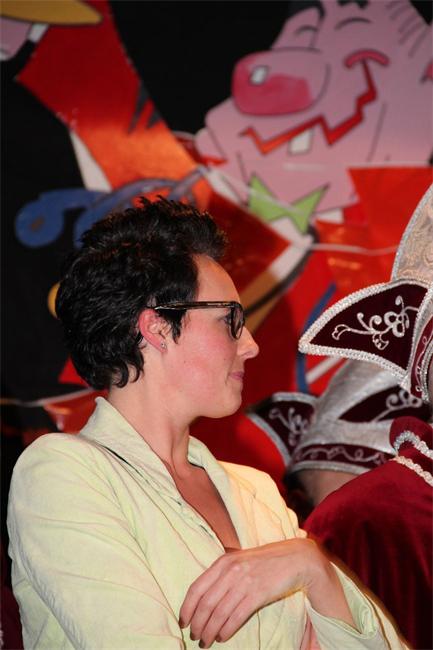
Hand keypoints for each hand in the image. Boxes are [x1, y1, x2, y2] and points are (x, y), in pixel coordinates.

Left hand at [179, 538, 326, 647]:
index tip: (183, 622)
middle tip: (195, 637)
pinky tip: (222, 637)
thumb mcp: (239, 561)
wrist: (294, 559)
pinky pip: (237, 616)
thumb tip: (202, 597)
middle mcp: (231, 571)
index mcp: (223, 562)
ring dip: (210, 631)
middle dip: (197, 624)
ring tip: (206, 641)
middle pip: (206, 603)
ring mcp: (244, 581)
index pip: (196, 588)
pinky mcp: (258, 593)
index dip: (187, 608)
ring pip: (220, 612)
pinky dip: (227, 629)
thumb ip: (222, 574)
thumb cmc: (264, 562)